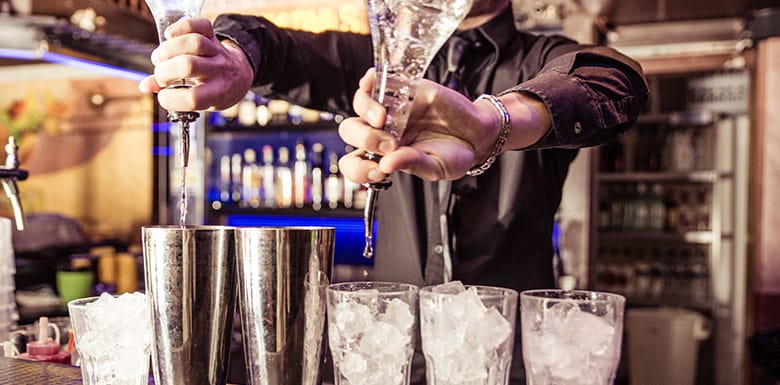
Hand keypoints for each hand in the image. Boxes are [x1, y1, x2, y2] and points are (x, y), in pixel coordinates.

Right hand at [138, 18, 253, 111]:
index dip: (171, 98)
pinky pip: (200, 25)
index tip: (163, 96)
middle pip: (188, 65)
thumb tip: (145, 86)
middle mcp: (219, 71)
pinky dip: (181, 27)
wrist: (239, 75)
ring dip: (169, 49)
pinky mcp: (214, 36)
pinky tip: (170, 36)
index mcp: (217, 93)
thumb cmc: (214, 90)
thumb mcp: (200, 101)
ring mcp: (217, 52)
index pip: (193, 98)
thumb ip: (173, 94)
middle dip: (165, 70)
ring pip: (193, 43)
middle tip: (161, 75)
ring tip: (161, 58)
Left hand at [338, 69, 499, 182]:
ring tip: (383, 119)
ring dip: (366, 111)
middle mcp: (383, 132)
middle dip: (365, 139)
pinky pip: (376, 79)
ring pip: (360, 104)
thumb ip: (411, 164)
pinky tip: (377, 88)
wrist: (477, 133)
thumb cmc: (454, 154)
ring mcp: (392, 109)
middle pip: (351, 131)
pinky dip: (371, 80)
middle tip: (390, 145)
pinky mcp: (404, 88)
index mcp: (384, 156)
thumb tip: (387, 164)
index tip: (378, 172)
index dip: (358, 168)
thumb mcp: (435, 167)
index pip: (354, 163)